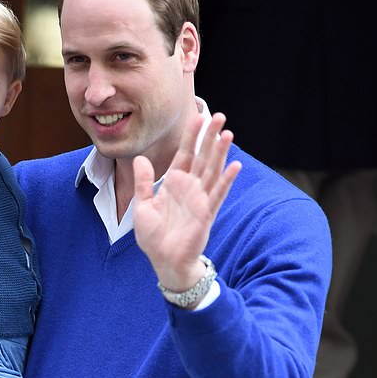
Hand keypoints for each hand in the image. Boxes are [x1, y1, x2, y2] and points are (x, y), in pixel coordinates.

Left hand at [133, 112, 241, 290]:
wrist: (164, 261)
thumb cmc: (154, 237)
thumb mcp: (142, 206)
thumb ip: (144, 183)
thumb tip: (141, 159)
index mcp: (174, 184)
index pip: (185, 155)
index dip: (191, 137)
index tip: (196, 117)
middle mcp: (189, 188)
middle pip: (202, 157)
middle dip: (210, 137)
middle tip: (220, 116)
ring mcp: (200, 199)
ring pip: (212, 171)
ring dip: (220, 153)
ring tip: (228, 133)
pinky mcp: (206, 213)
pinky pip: (218, 194)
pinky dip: (226, 181)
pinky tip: (235, 166)